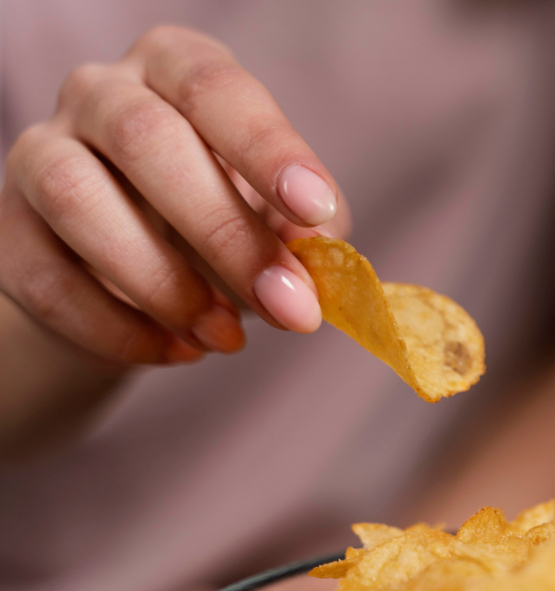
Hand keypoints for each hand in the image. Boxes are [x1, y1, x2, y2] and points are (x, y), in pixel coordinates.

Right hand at [0, 25, 350, 366]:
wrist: (138, 278)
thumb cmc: (222, 224)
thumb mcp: (277, 216)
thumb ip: (303, 230)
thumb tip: (318, 257)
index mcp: (178, 69)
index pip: (215, 87)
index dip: (266, 147)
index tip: (314, 210)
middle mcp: (101, 93)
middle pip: (146, 139)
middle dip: (224, 232)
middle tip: (286, 304)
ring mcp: (42, 154)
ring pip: (78, 200)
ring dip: (163, 283)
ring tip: (225, 338)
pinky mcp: (9, 229)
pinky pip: (47, 278)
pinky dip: (118, 328)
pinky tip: (177, 351)